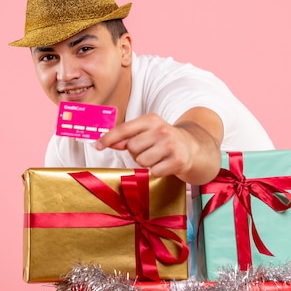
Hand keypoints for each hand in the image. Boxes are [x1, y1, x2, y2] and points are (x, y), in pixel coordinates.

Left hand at [95, 108, 222, 183]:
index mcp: (151, 119)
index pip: (124, 129)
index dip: (109, 138)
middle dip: (136, 152)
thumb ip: (127, 136)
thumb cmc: (164, 139)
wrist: (193, 147)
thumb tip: (107, 142)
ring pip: (141, 161)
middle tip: (149, 150)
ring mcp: (170, 145)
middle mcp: (161, 130)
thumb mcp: (147, 132)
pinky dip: (157, 171)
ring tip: (157, 157)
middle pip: (132, 148)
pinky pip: (153, 171)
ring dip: (146, 162)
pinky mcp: (177, 160)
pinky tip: (165, 164)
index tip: (97, 145)